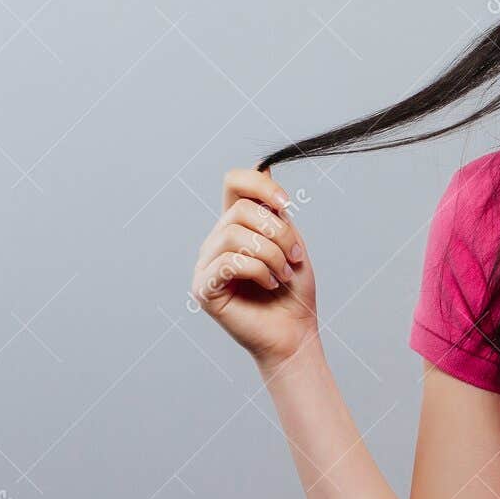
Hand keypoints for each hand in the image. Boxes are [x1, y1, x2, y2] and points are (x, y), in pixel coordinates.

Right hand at [191, 168, 317, 368]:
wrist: (296, 331)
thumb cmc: (294, 290)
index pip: (234, 182)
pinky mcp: (203, 288)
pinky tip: (270, 284)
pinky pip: (229, 262)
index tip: (287, 204)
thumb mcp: (290, 241)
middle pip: (240, 209)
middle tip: (293, 257)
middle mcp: (216, 240)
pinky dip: (259, 270)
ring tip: (283, 273)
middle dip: (277, 231)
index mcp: (237, 225)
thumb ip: (275, 211)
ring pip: (235, 234)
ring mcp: (206, 264)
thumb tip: (264, 167)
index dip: (260, 184)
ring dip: (271, 254)